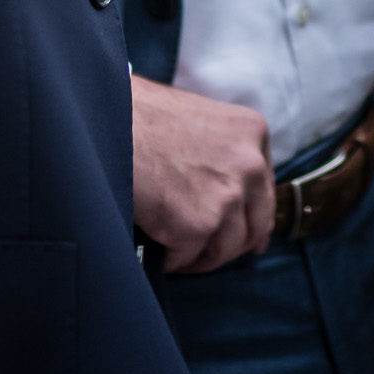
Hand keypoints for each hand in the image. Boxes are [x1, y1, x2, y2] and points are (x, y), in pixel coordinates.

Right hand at [130, 78, 274, 272]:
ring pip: (224, 249)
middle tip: (207, 253)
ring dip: (199, 256)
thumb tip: (221, 190)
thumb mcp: (198, 119)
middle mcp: (250, 165)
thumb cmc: (140, 115)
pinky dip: (169, 258)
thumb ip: (220, 152)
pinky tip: (153, 245)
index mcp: (253, 132)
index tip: (247, 236)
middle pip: (254, 224)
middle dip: (232, 244)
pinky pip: (187, 257)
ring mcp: (227, 197)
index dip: (252, 216)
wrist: (108, 119)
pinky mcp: (198, 225)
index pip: (264, 189)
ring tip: (173, 251)